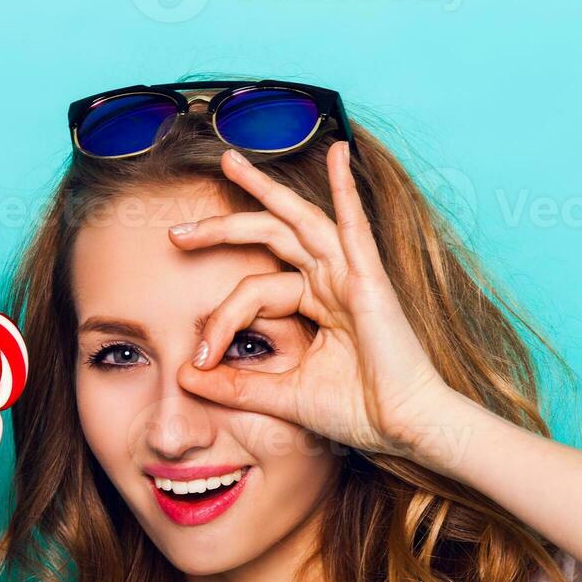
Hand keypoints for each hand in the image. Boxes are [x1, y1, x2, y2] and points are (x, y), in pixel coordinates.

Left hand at [174, 142, 458, 458]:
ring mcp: (351, 276)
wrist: (405, 428)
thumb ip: (233, 384)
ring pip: (299, 221)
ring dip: (264, 190)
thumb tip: (185, 375)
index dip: (218, 321)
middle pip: (269, 237)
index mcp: (313, 304)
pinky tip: (336, 153)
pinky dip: (345, 188)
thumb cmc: (356, 412)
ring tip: (230, 161)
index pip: (251, 291)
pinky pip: (354, 227)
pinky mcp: (370, 281)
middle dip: (222, 227)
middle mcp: (330, 281)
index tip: (200, 360)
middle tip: (177, 232)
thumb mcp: (279, 396)